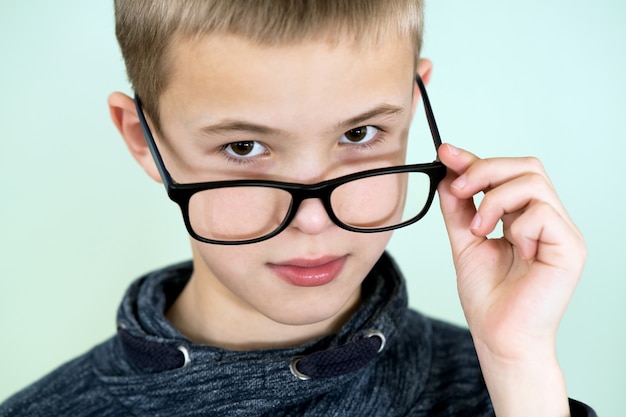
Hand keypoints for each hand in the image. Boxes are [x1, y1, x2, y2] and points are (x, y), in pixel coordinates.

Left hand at [437, 143, 585, 416]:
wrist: (498, 336)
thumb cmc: (488, 297)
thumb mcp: (466, 241)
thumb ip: (459, 207)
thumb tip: (448, 173)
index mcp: (524, 216)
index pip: (508, 172)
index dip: (476, 159)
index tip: (445, 153)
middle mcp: (547, 219)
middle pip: (526, 166)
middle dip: (485, 170)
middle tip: (459, 189)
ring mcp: (562, 232)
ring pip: (533, 182)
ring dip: (495, 199)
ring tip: (480, 228)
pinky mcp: (569, 247)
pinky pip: (543, 212)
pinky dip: (517, 224)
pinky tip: (511, 248)